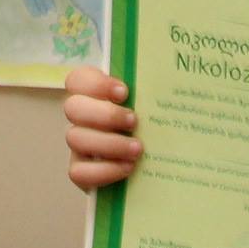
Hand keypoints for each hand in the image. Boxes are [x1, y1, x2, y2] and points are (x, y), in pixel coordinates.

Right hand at [64, 66, 141, 190]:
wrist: (149, 163)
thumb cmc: (150, 122)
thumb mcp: (150, 103)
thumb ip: (151, 91)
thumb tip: (175, 75)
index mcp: (93, 93)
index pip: (78, 79)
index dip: (97, 84)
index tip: (125, 92)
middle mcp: (80, 117)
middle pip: (73, 107)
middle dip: (106, 115)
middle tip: (134, 122)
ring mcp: (78, 144)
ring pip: (75, 138)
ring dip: (110, 144)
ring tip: (137, 149)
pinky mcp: (79, 171)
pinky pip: (78, 172)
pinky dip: (104, 170)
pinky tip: (128, 167)